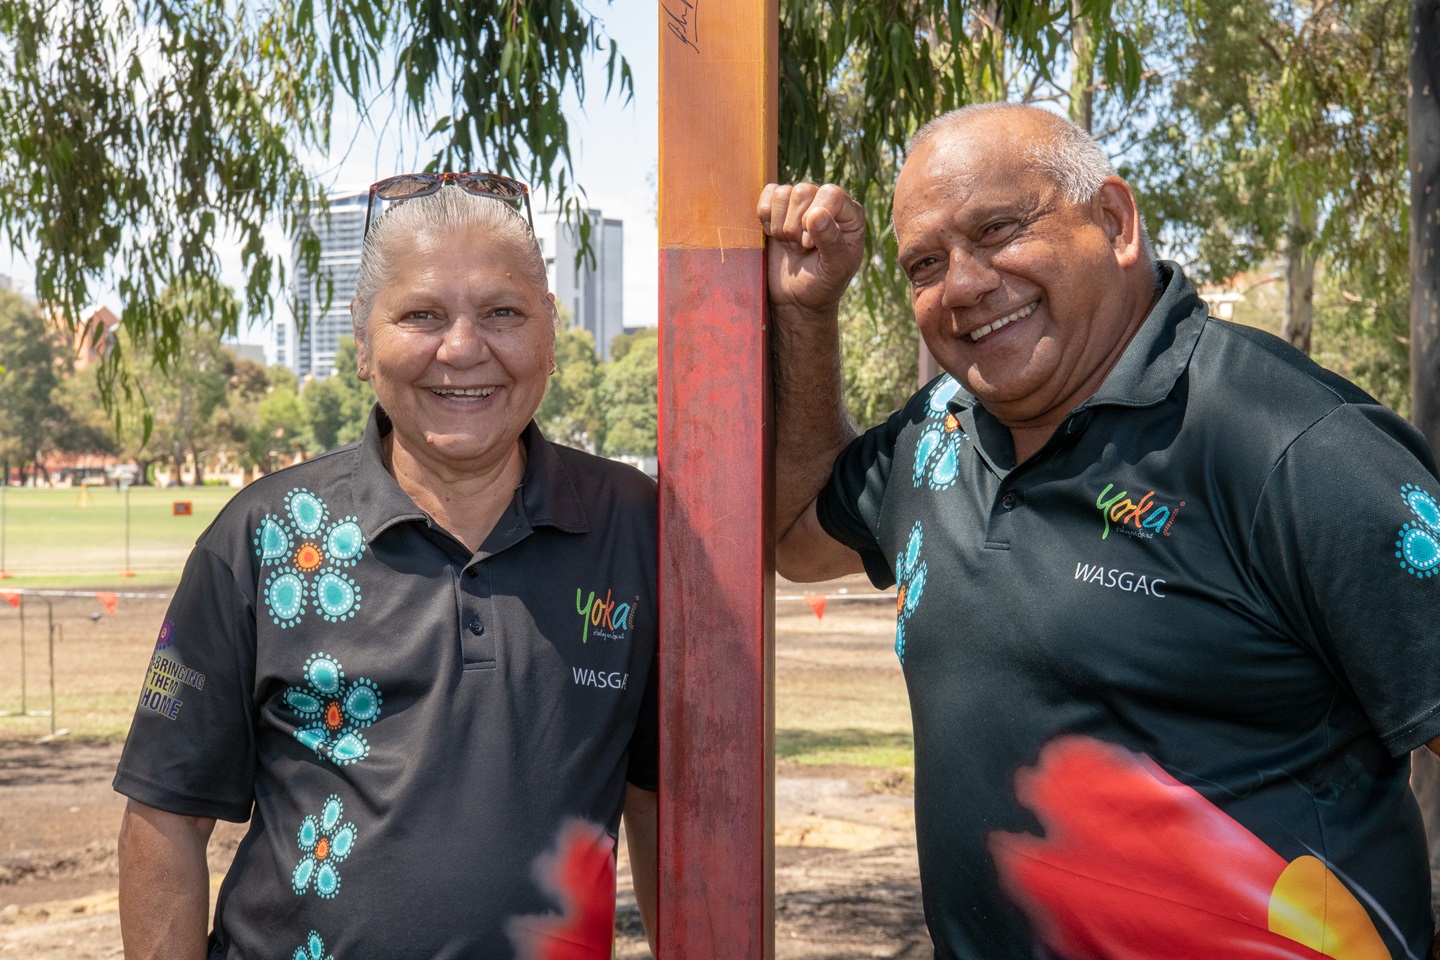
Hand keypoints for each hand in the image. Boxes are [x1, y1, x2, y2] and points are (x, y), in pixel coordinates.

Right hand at [757, 182, 865, 315]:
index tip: (810, 244)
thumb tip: (816, 214)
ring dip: (780, 225)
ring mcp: (802, 204)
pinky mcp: (779, 207)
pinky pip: (768, 193)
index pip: (830, 193)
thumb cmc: (822, 286)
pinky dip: (766, 216)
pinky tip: (775, 236)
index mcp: (849, 214)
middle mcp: (827, 203)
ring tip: (791, 245)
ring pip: (782, 193)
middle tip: (801, 248)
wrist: (796, 300)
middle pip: (803, 191)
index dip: (815, 217)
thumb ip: (831, 241)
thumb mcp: (835, 269)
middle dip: (794, 226)